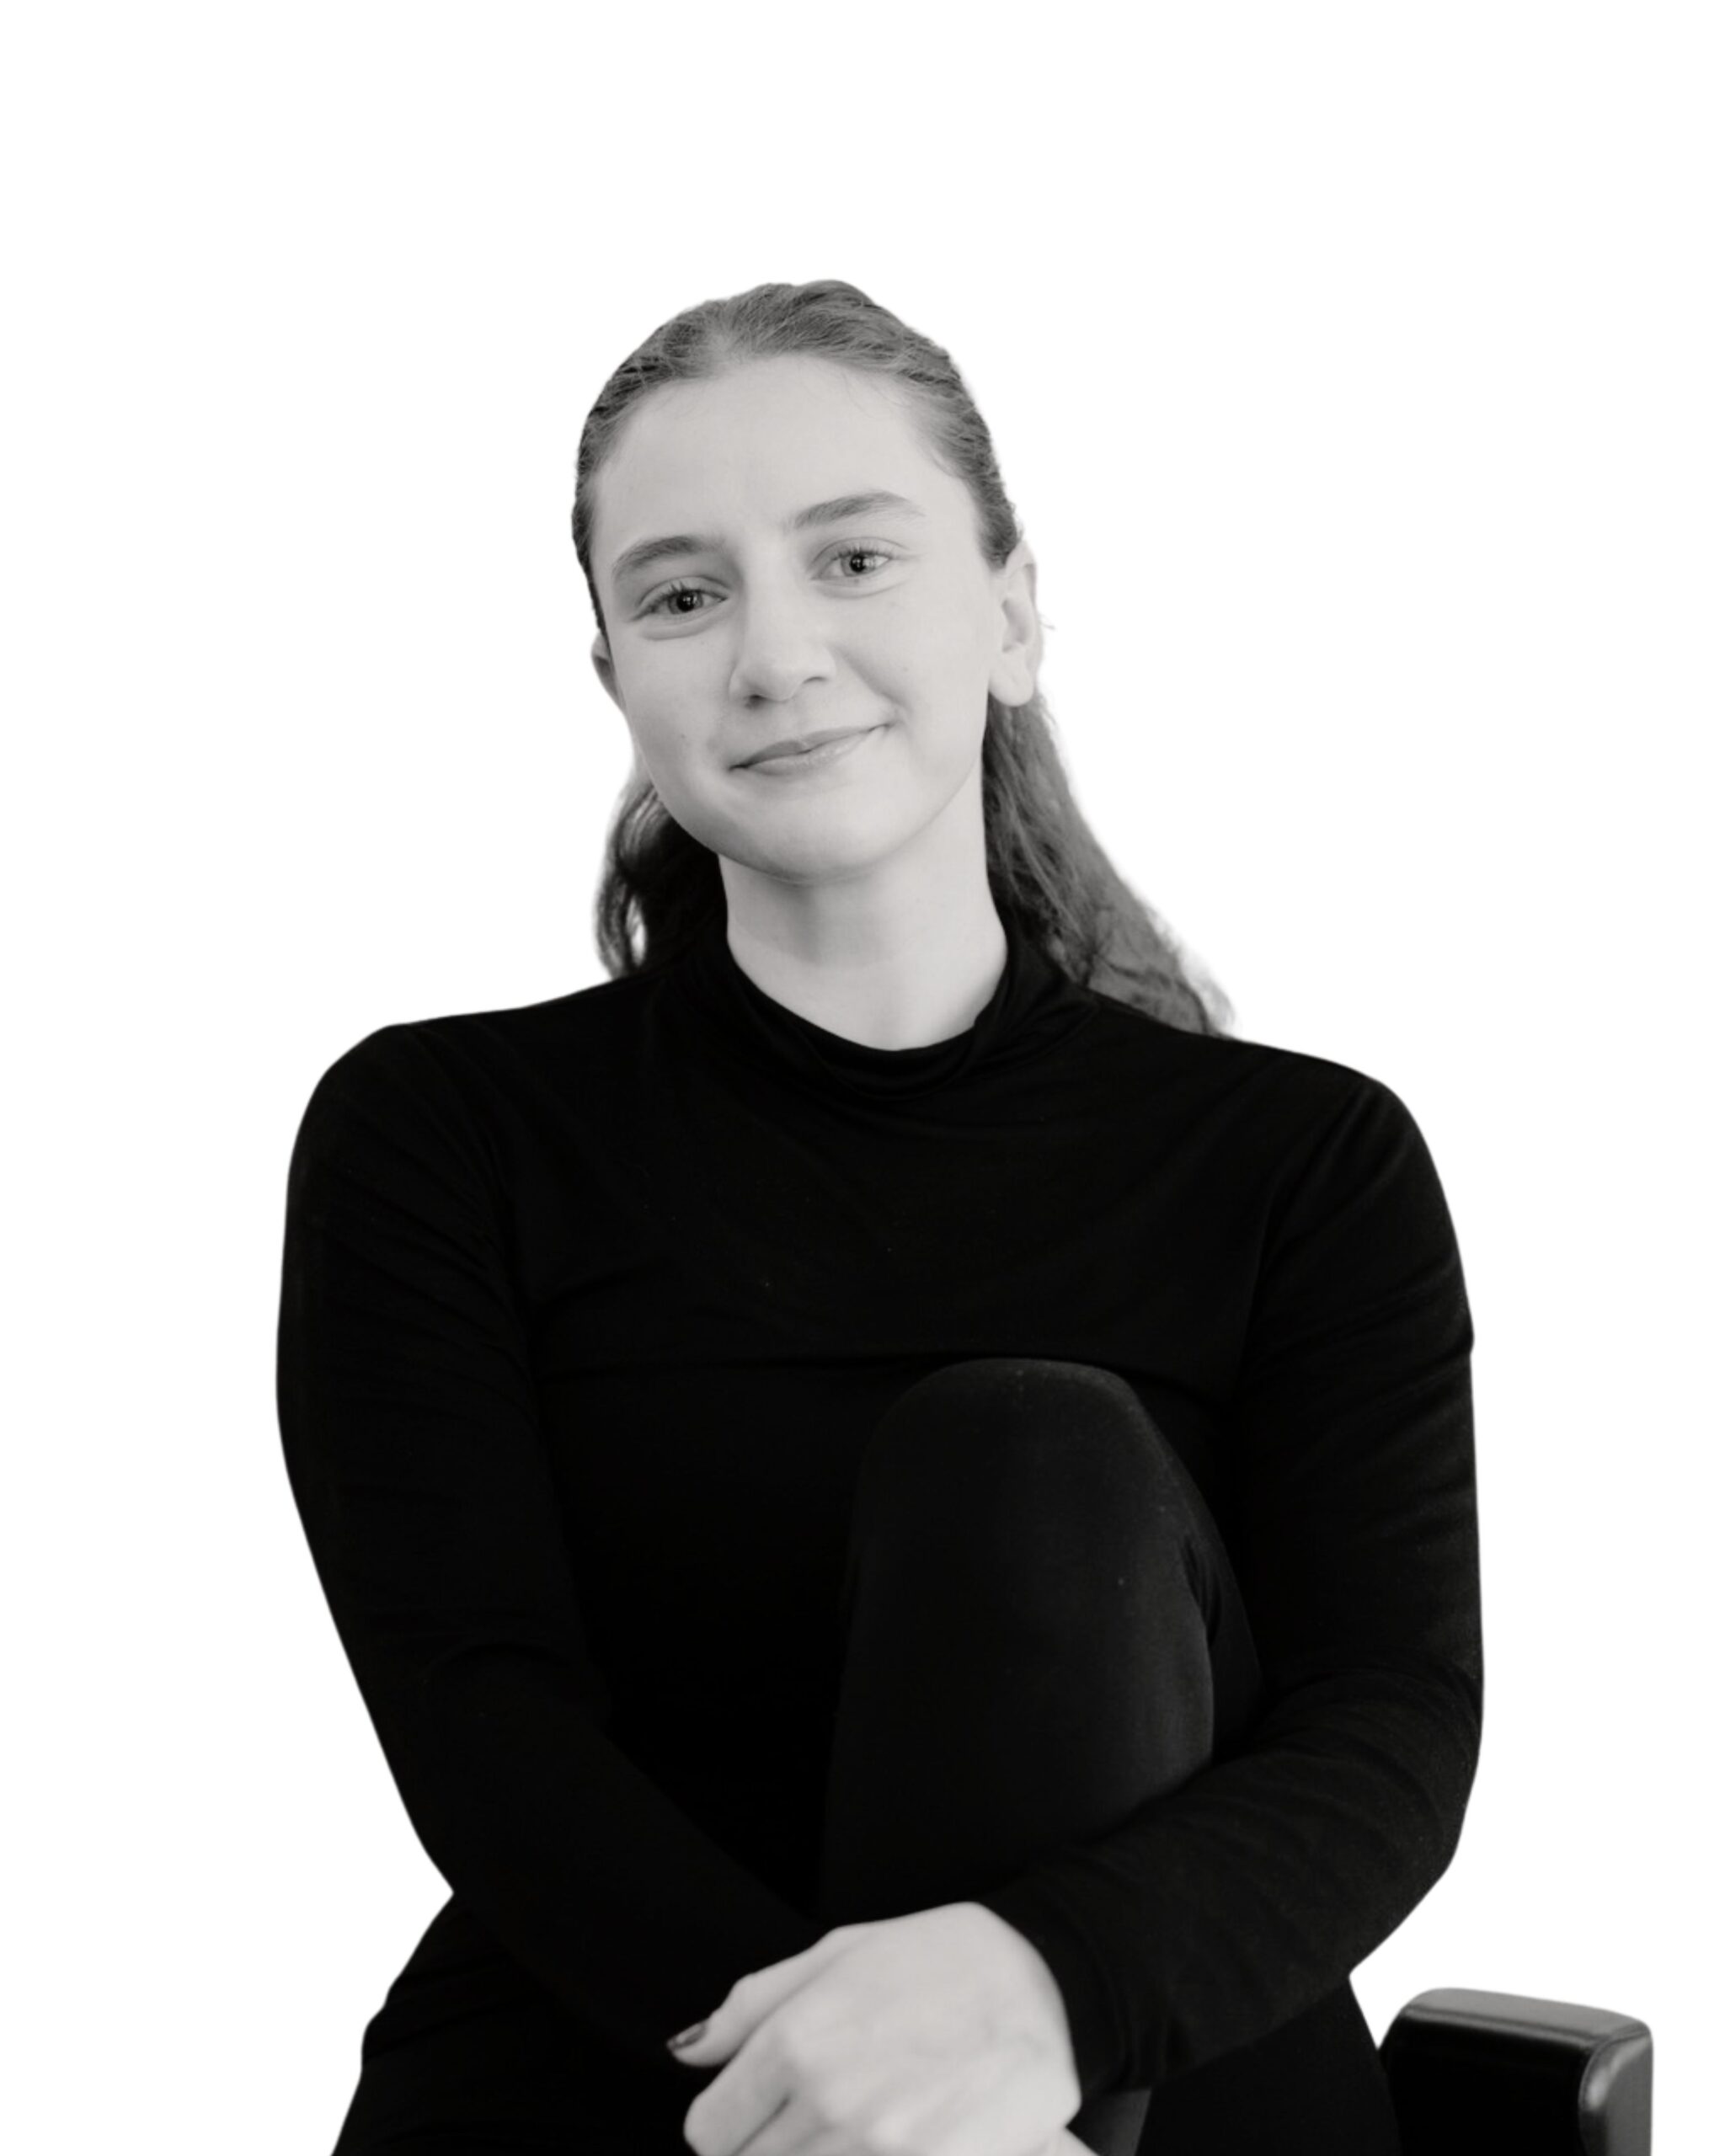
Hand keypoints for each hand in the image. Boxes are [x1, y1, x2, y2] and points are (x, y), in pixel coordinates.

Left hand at [666, 1900, 1082, 2155]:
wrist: (1045, 1980)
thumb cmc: (939, 1959)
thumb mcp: (835, 1954)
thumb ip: (750, 2007)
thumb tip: (686, 2052)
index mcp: (794, 2041)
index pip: (709, 2132)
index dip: (729, 2124)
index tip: (756, 2114)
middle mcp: (826, 2103)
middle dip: (768, 2150)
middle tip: (810, 2121)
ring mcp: (877, 2149)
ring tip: (852, 2131)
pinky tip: (891, 2143)